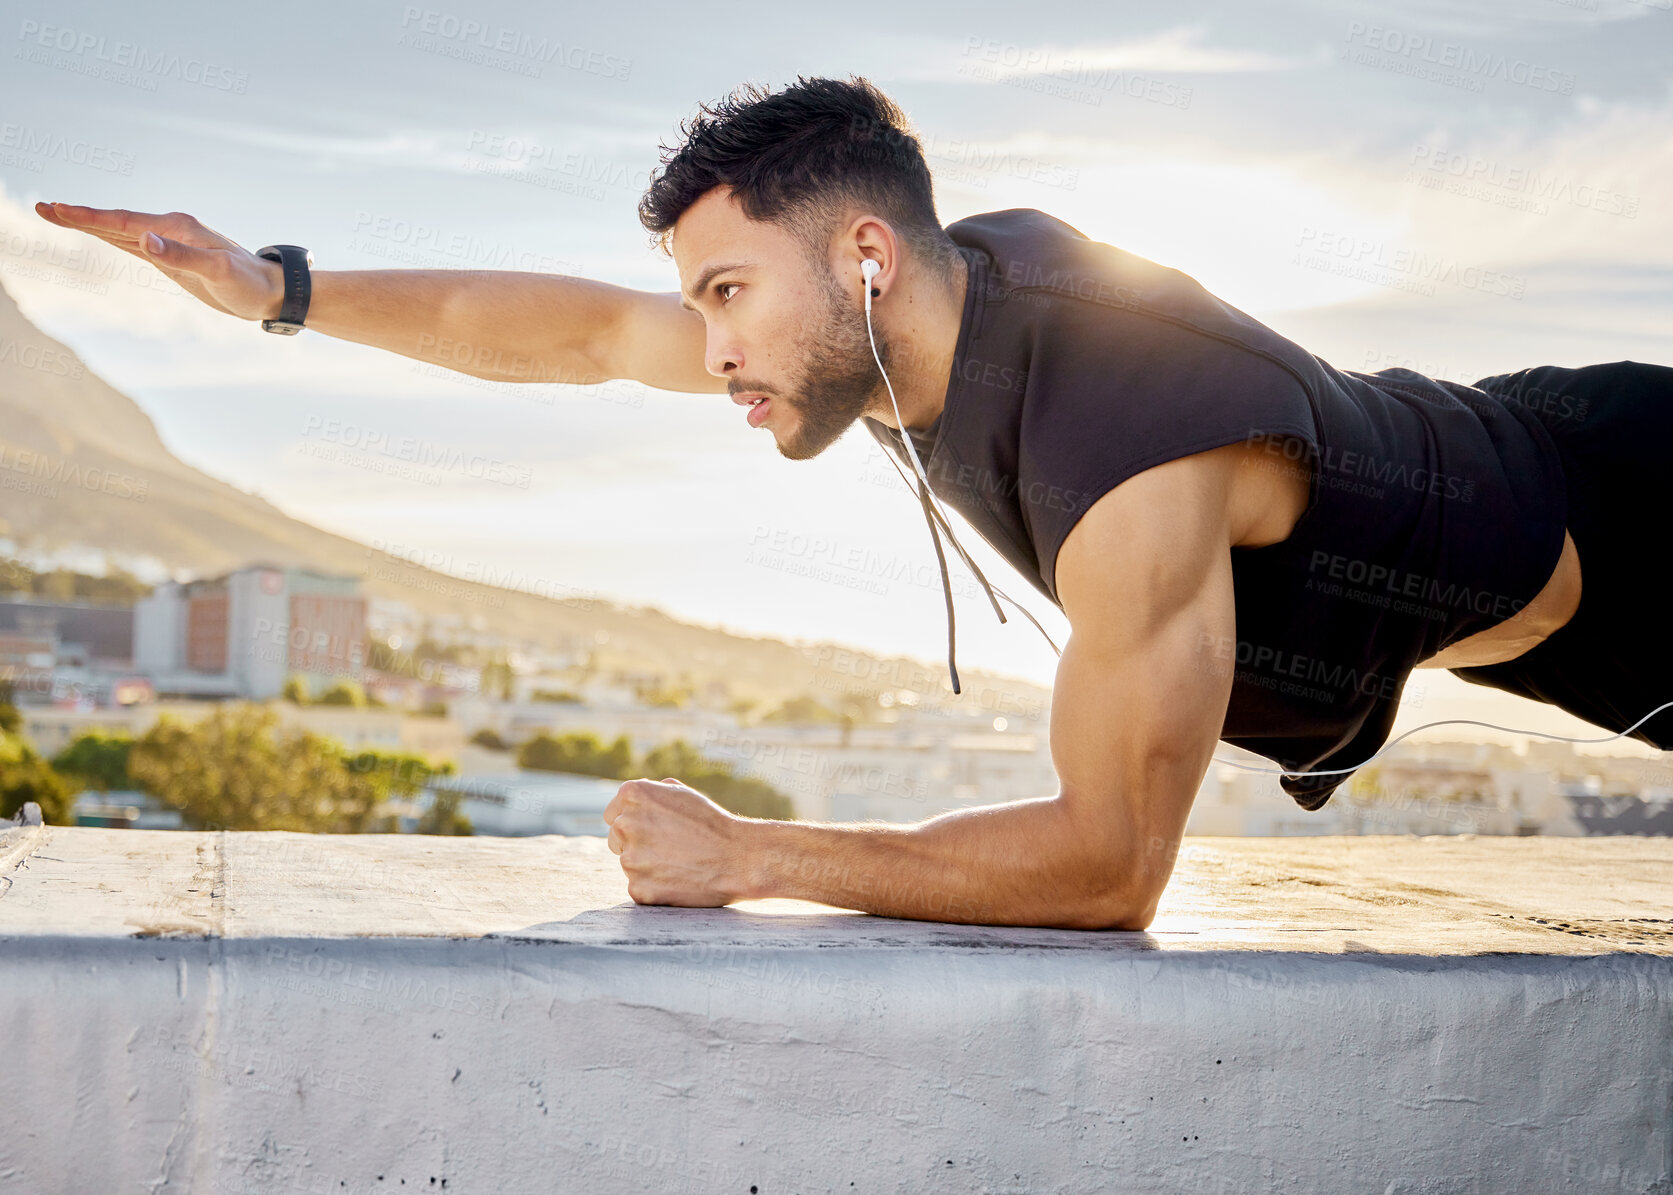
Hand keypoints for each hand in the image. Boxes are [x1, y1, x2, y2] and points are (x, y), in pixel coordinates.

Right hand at [34, 201, 283, 321]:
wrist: (272, 292)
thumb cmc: (249, 283)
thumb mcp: (218, 271)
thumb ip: (182, 256)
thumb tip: (144, 240)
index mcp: (176, 227)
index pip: (122, 221)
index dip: (88, 216)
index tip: (57, 209)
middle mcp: (170, 229)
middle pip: (114, 221)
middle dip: (78, 215)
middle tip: (42, 208)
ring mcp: (169, 243)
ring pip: (121, 230)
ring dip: (90, 224)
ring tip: (57, 215)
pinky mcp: (172, 259)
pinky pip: (133, 244)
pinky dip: (110, 237)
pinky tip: (97, 233)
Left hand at [602, 777, 752, 906]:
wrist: (740, 859)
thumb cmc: (712, 824)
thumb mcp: (681, 794)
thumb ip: (649, 795)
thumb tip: (628, 805)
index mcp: (632, 795)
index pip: (612, 815)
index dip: (634, 824)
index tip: (655, 831)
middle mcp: (625, 824)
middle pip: (616, 840)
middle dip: (637, 844)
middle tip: (671, 848)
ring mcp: (629, 859)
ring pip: (629, 864)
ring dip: (648, 866)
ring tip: (680, 863)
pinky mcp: (638, 889)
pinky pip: (639, 888)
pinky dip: (655, 888)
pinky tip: (679, 880)